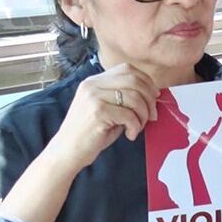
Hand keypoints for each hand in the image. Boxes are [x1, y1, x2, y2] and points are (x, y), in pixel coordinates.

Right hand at [44, 63, 158, 169]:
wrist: (67, 151)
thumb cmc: (91, 132)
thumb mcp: (108, 108)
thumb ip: (124, 97)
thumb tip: (154, 93)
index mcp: (94, 81)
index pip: (128, 69)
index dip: (146, 81)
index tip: (154, 96)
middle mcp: (92, 85)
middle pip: (134, 81)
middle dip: (149, 99)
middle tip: (152, 116)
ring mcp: (93, 97)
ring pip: (134, 97)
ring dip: (143, 115)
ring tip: (137, 127)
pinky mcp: (97, 112)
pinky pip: (129, 115)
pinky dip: (136, 126)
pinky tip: (130, 135)